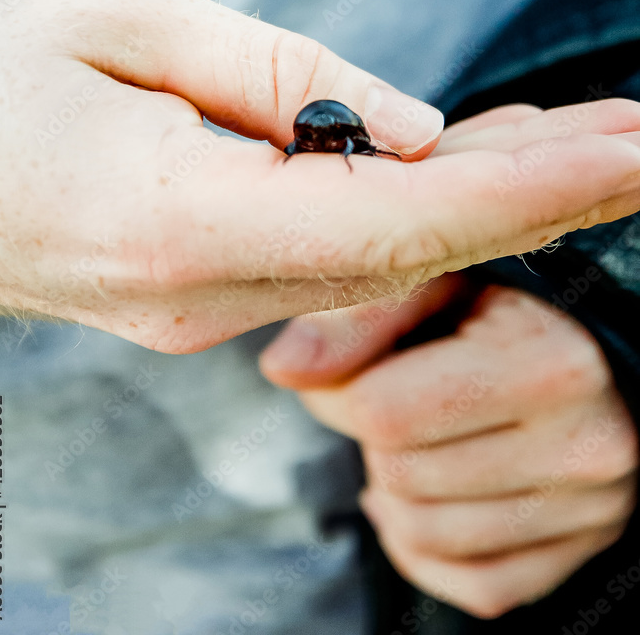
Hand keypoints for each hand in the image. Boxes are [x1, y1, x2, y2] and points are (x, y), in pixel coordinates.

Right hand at [0, 0, 639, 353]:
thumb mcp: (114, 12)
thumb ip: (269, 75)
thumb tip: (406, 130)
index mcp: (171, 219)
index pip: (394, 220)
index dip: (526, 189)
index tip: (634, 151)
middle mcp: (200, 292)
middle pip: (409, 250)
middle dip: (540, 195)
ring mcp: (202, 306)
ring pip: (381, 258)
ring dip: (489, 200)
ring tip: (589, 137)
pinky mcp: (204, 290)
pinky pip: (334, 256)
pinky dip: (417, 211)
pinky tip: (471, 164)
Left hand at [260, 278, 638, 617]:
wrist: (583, 358)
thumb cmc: (492, 311)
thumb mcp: (431, 285)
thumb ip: (356, 318)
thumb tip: (281, 367)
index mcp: (550, 364)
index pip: (384, 412)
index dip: (339, 393)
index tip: (350, 369)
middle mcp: (587, 447)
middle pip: (399, 475)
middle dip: (374, 437)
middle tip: (398, 396)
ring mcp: (591, 514)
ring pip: (423, 536)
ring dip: (396, 489)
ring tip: (422, 438)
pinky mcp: (580, 558)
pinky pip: (470, 586)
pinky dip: (428, 545)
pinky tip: (437, 491)